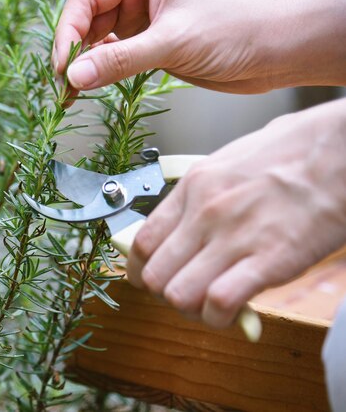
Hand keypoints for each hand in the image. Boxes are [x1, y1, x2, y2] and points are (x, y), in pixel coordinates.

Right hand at [54, 0, 345, 92]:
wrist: (280, 51)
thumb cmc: (242, 25)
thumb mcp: (173, 41)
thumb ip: (120, 60)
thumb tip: (77, 74)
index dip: (70, 29)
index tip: (64, 62)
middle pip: (90, 18)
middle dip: (75, 50)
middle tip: (65, 82)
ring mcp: (148, 20)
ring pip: (102, 39)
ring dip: (87, 64)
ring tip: (75, 90)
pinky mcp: (155, 45)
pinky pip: (119, 56)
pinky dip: (105, 72)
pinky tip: (95, 85)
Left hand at [126, 98, 345, 327]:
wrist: (343, 150)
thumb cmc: (291, 152)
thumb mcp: (227, 162)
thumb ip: (199, 196)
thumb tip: (181, 225)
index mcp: (193, 187)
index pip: (141, 243)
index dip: (140, 271)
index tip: (150, 279)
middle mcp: (205, 213)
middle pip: (155, 277)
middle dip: (165, 294)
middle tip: (186, 292)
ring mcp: (234, 237)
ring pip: (179, 295)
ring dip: (191, 309)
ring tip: (210, 304)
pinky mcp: (269, 260)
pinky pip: (220, 303)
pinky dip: (219, 317)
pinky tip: (232, 311)